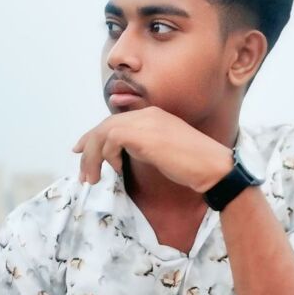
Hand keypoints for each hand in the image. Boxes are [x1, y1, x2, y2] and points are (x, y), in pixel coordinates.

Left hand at [72, 106, 232, 193]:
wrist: (211, 166)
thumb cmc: (193, 165)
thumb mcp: (163, 152)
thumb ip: (144, 147)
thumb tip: (122, 155)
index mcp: (151, 116)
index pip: (114, 122)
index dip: (94, 137)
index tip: (82, 152)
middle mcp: (145, 115)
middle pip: (104, 127)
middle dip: (88, 149)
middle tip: (83, 172)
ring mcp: (144, 122)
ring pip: (103, 134)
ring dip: (93, 159)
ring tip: (92, 179)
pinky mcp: (143, 135)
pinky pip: (111, 140)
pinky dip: (108, 156)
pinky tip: (117, 169)